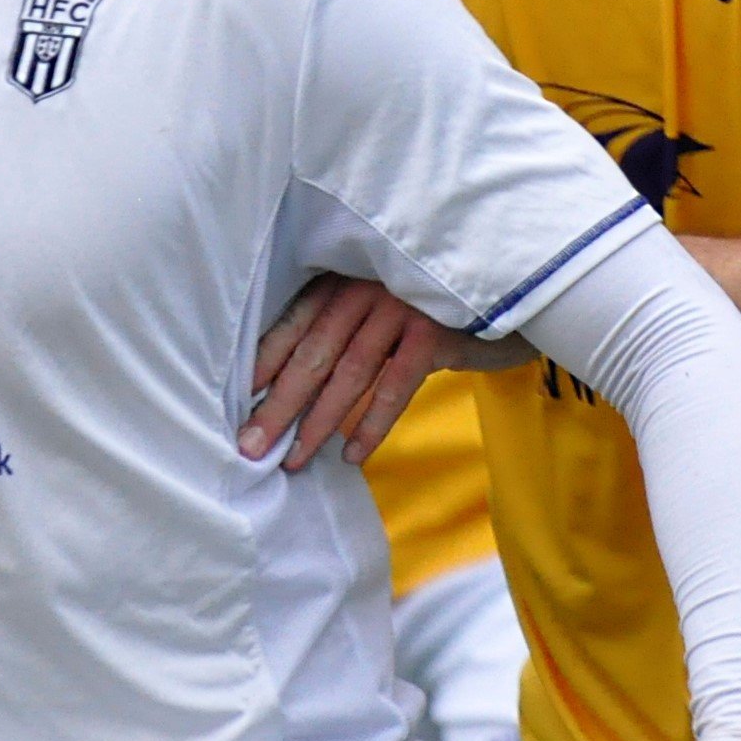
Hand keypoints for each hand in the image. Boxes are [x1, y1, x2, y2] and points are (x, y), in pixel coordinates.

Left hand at [241, 275, 527, 471]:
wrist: (504, 297)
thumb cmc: (426, 313)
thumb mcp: (378, 313)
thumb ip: (341, 332)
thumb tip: (288, 389)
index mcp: (341, 280)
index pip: (293, 326)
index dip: (263, 365)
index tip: (236, 404)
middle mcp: (364, 289)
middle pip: (312, 355)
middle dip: (279, 406)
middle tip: (251, 446)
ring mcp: (398, 307)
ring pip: (349, 373)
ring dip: (318, 423)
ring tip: (295, 459)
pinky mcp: (432, 332)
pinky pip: (394, 387)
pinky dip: (371, 424)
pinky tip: (351, 454)